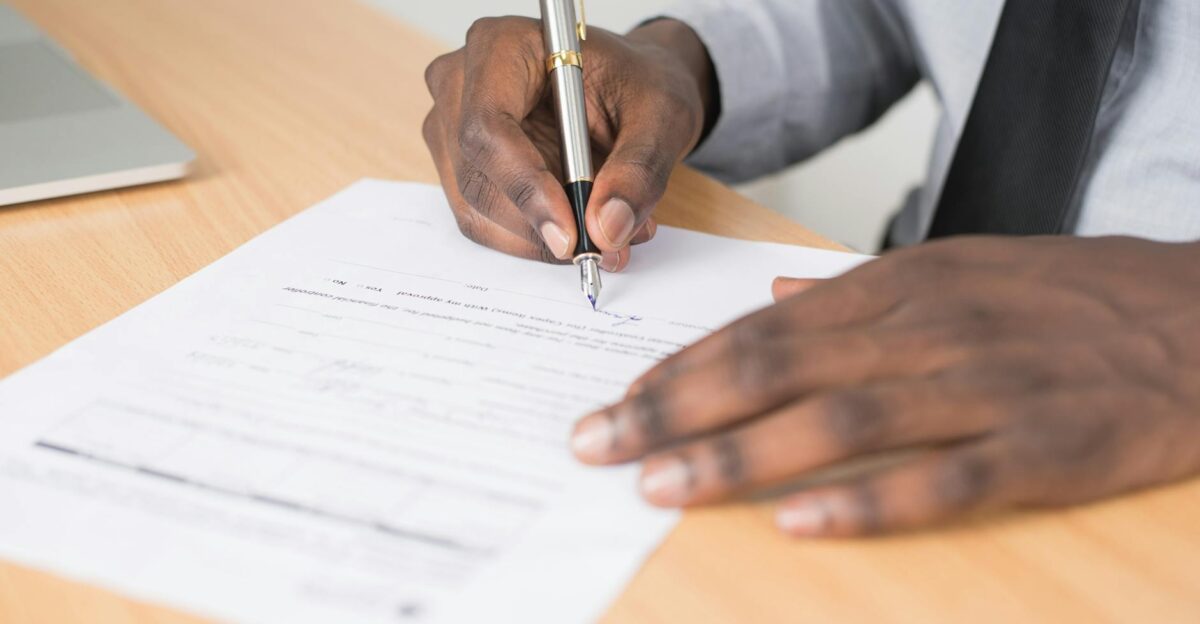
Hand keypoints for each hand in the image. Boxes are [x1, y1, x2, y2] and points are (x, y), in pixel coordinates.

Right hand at [422, 18, 714, 270]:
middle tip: (603, 246)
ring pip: (476, 208)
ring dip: (539, 238)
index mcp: (503, 46)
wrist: (629, 90)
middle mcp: (461, 84)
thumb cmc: (637, 84)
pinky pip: (484, 221)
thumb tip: (607, 228)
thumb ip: (639, 169)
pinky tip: (580, 227)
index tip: (570, 233)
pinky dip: (533, 239)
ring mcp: (452, 128)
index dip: (526, 186)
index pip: (488, 126)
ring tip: (607, 233)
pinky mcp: (462, 167)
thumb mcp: (661, 116)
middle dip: (538, 225)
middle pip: (477, 175)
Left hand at [570, 236, 1199, 536]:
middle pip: (775, 368)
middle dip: (675, 408)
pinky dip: (865, 503)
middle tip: (599, 444)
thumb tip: (778, 292)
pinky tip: (797, 524)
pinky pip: (941, 480)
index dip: (683, 366)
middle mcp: (926, 329)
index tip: (619, 400)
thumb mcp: (958, 267)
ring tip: (661, 484)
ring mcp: (983, 388)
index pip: (762, 327)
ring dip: (739, 454)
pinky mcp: (1043, 448)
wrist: (1199, 316)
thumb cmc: (1066, 296)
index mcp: (900, 286)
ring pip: (838, 421)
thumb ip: (859, 288)